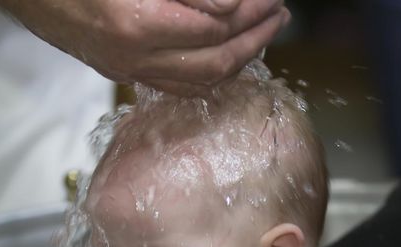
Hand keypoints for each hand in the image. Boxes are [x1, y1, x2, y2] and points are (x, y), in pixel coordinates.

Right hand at [0, 0, 290, 93]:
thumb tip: (228, 3)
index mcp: (137, 22)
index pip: (216, 25)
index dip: (251, 10)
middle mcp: (134, 55)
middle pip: (215, 63)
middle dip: (255, 39)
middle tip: (280, 15)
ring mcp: (126, 68)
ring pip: (198, 82)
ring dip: (237, 60)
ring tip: (262, 35)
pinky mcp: (119, 70)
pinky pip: (176, 85)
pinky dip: (208, 75)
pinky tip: (222, 56)